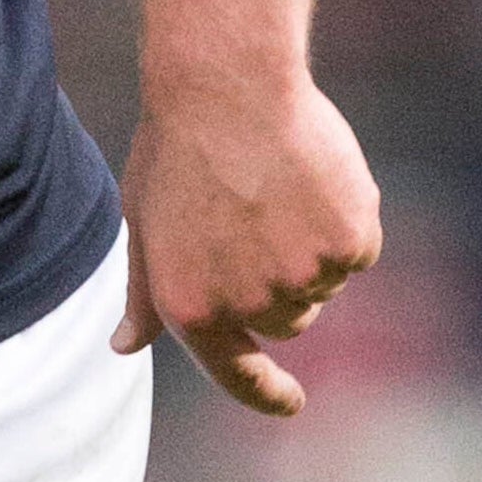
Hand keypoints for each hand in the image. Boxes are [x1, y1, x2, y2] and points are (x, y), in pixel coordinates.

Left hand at [112, 73, 381, 414]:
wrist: (224, 81)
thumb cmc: (177, 147)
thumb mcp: (144, 223)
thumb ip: (144, 294)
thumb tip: (123, 346)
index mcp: (193, 307)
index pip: (237, 376)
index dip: (266, 393)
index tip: (290, 400)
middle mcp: (250, 304)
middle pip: (286, 321)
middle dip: (274, 279)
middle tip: (249, 209)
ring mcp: (304, 277)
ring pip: (322, 283)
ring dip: (308, 247)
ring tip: (273, 183)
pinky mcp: (350, 243)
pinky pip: (357, 249)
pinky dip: (343, 219)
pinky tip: (310, 174)